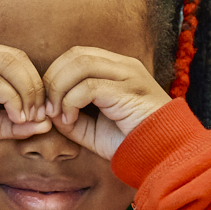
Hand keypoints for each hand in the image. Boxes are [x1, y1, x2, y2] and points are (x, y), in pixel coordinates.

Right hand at [0, 43, 53, 146]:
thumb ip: (15, 122)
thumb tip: (47, 124)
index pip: (16, 58)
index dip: (34, 82)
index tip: (43, 110)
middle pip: (16, 57)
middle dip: (35, 86)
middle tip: (41, 113)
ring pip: (9, 64)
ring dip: (27, 93)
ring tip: (29, 117)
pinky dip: (13, 100)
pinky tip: (17, 117)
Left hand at [41, 47, 169, 159]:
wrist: (164, 155)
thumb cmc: (129, 142)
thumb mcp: (91, 128)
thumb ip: (69, 115)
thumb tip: (46, 108)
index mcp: (117, 68)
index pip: (78, 55)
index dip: (55, 74)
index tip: (47, 103)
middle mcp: (124, 66)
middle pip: (76, 54)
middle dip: (53, 79)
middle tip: (47, 107)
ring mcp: (128, 75)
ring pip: (80, 63)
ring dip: (59, 88)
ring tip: (56, 113)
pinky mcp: (128, 91)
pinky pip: (88, 86)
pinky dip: (70, 102)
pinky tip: (70, 120)